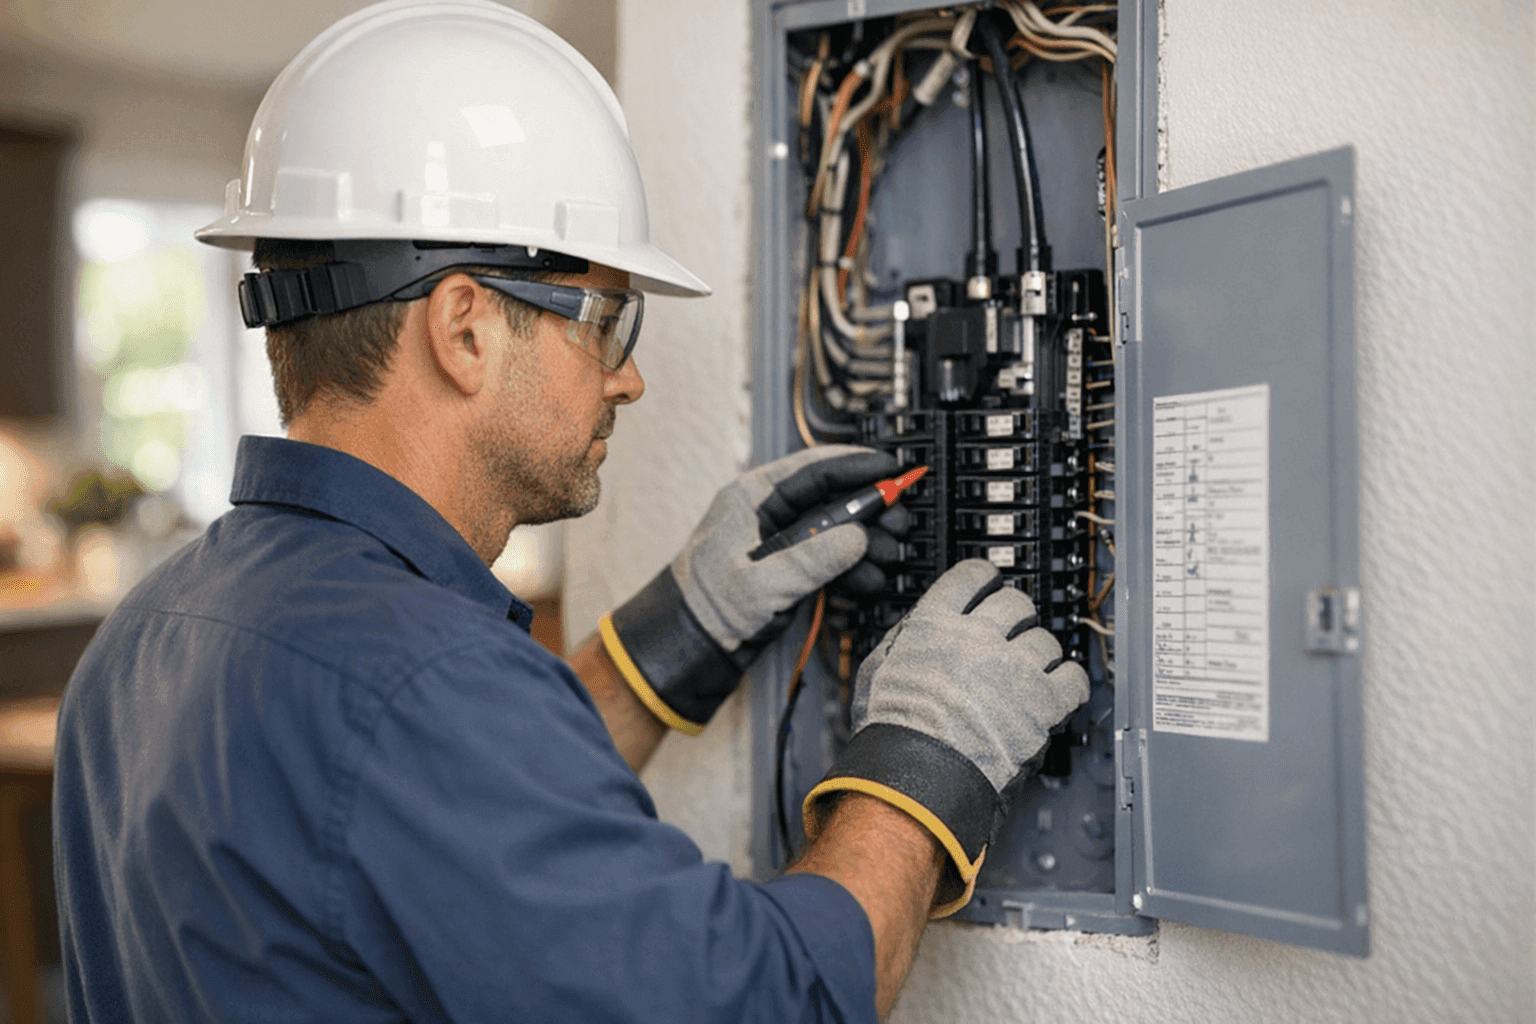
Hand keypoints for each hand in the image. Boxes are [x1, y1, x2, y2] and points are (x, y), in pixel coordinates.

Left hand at [603, 446, 906, 733]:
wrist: (690, 646)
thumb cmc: (707, 608)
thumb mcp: (761, 583)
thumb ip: (811, 558)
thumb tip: (857, 537)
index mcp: (753, 498)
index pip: (814, 469)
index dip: (858, 466)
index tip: (893, 468)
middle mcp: (770, 513)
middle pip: (832, 498)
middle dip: (871, 511)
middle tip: (901, 522)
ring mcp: (782, 542)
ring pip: (837, 531)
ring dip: (867, 545)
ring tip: (891, 558)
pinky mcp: (790, 568)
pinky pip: (831, 558)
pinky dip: (852, 568)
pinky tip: (870, 579)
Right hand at [804, 560, 1088, 915]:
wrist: (917, 777)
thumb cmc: (891, 734)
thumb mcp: (874, 671)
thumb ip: (900, 638)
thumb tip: (918, 622)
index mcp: (935, 625)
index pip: (969, 576)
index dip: (983, 579)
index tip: (989, 585)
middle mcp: (978, 637)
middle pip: (1015, 602)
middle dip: (1016, 615)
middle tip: (1013, 631)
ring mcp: (1014, 667)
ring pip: (1046, 639)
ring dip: (1040, 653)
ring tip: (1032, 670)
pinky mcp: (1043, 702)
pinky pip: (1074, 678)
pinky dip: (1070, 683)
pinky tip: (1061, 690)